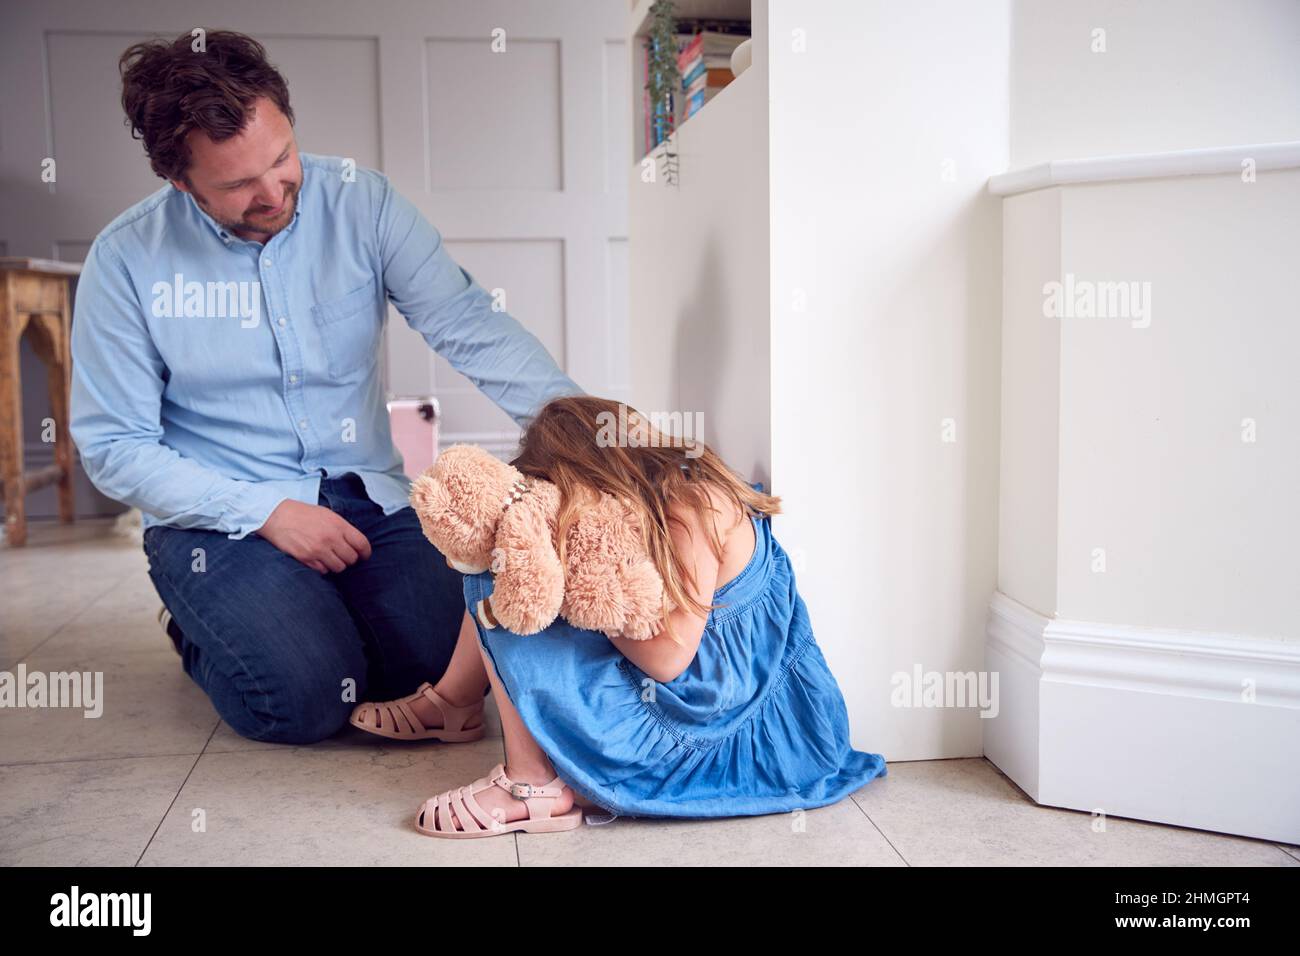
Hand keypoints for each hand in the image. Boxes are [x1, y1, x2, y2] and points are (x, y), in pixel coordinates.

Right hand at [256, 499, 371, 573]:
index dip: (365, 553)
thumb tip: (354, 542)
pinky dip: (323, 567)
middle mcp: (330, 538)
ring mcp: (318, 550)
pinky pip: (323, 570)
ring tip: (330, 557)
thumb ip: (342, 528)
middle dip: (349, 559)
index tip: (364, 555)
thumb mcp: (327, 514)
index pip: (361, 544)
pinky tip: (318, 559)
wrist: (277, 516)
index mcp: (338, 525)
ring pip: (339, 567)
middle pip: (351, 559)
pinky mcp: (306, 558)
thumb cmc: (302, 514)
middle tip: (343, 555)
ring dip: (337, 564)